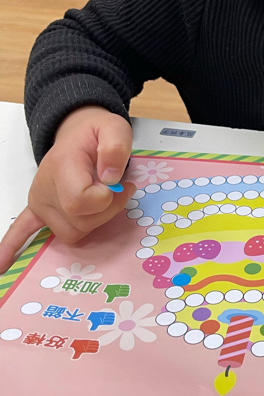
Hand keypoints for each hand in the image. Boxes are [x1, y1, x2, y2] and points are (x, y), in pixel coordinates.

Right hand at [0, 106, 133, 275]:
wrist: (78, 133)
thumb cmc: (97, 134)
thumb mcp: (115, 129)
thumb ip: (116, 147)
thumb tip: (111, 177)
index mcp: (62, 167)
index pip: (80, 201)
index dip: (106, 199)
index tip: (120, 184)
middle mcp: (45, 188)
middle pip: (78, 223)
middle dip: (106, 211)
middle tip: (121, 189)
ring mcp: (39, 200)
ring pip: (70, 234)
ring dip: (92, 222)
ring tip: (103, 198)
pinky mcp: (37, 209)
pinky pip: (21, 230)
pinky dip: (11, 246)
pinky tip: (2, 266)